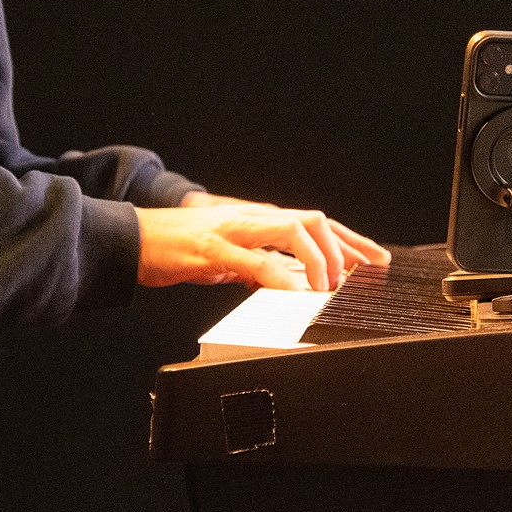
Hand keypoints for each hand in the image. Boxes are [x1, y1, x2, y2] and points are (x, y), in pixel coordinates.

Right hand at [138, 199, 389, 291]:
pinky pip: (257, 260)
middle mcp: (253, 218)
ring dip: (317, 260)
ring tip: (325, 288)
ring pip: (292, 230)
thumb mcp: (229, 254)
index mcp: (259, 219)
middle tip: (350, 282)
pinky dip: (282, 276)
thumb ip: (259, 263)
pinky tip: (296, 293)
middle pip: (315, 221)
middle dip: (343, 250)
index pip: (317, 223)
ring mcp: (234, 230)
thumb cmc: (179, 247)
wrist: (132, 238)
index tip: (378, 261)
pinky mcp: (213, 249)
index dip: (352, 241)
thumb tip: (289, 282)